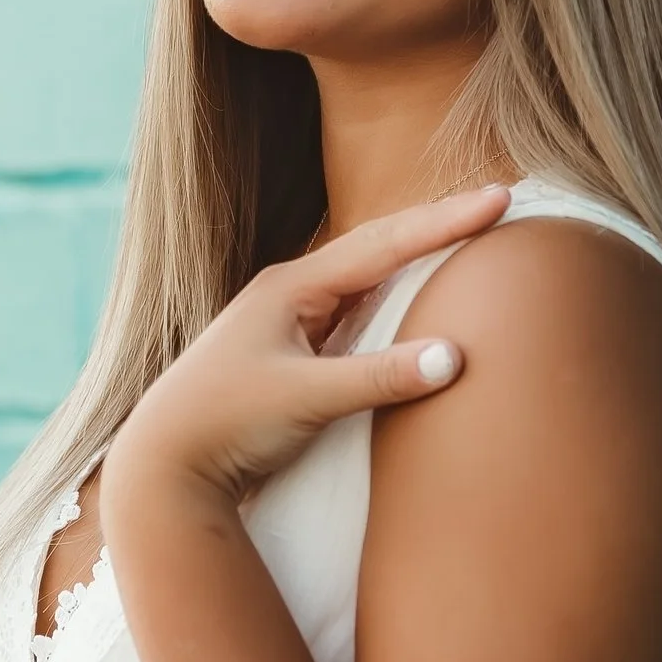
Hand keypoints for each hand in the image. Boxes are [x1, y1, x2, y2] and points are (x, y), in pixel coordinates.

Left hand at [111, 184, 512, 501]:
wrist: (163, 465)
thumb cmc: (224, 422)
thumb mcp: (305, 398)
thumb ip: (379, 377)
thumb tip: (455, 356)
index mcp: (291, 287)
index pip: (384, 243)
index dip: (445, 221)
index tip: (499, 197)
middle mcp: (291, 294)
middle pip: (378, 248)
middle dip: (436, 226)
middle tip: (496, 203)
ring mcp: (290, 324)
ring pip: (366, 281)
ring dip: (415, 259)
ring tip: (467, 236)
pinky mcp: (292, 357)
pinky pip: (356, 316)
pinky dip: (393, 302)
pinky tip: (413, 303)